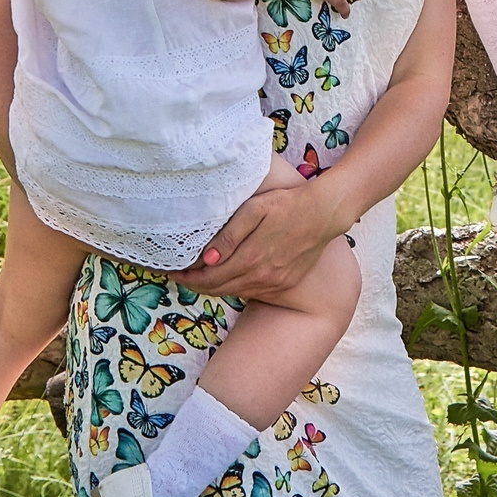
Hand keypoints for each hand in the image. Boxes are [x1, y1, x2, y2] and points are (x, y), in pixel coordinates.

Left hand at [192, 175, 345, 301]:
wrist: (325, 213)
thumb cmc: (287, 204)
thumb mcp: (255, 210)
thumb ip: (230, 235)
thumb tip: (207, 259)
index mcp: (251, 258)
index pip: (209, 277)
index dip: (187, 277)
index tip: (171, 271)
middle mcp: (261, 276)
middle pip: (218, 289)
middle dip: (194, 284)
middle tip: (178, 275)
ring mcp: (274, 283)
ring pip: (233, 292)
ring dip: (212, 287)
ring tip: (196, 276)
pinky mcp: (284, 284)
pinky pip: (250, 291)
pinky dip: (233, 287)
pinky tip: (226, 276)